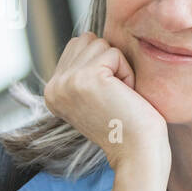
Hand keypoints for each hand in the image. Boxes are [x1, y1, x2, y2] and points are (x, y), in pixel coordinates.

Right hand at [43, 32, 168, 171]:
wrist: (138, 152)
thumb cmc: (128, 125)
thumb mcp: (95, 96)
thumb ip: (84, 70)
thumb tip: (88, 37)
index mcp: (53, 92)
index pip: (77, 46)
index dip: (103, 66)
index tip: (107, 99)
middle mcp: (53, 87)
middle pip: (88, 40)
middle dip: (111, 63)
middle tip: (116, 97)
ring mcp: (67, 82)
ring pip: (101, 44)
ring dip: (120, 68)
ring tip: (120, 97)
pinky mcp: (86, 77)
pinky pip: (115, 53)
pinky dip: (127, 73)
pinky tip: (126, 97)